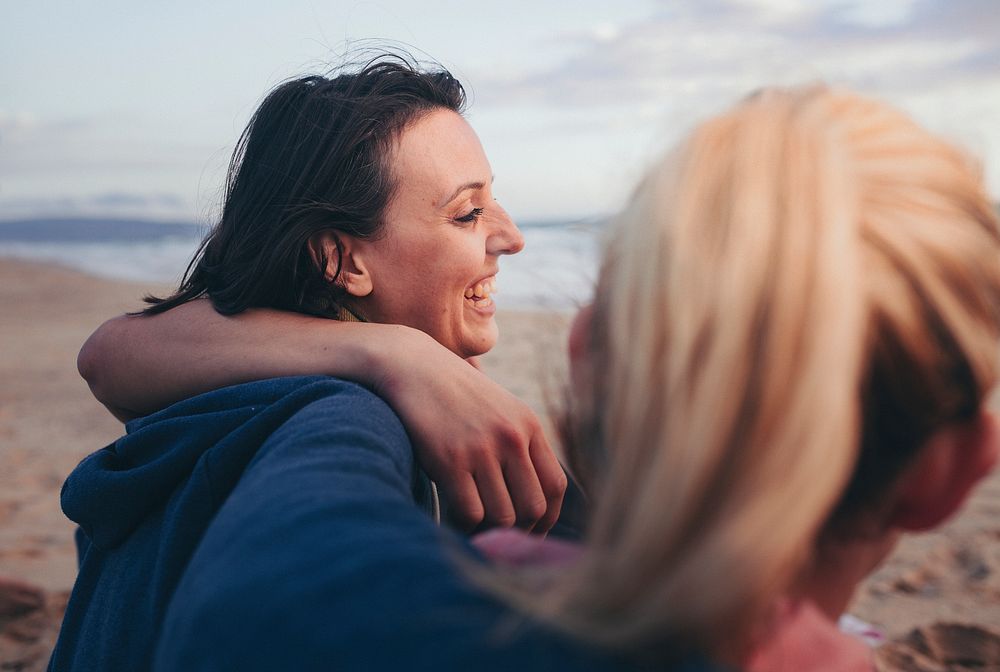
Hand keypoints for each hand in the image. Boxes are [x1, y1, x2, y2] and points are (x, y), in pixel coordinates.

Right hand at [372, 330, 567, 533]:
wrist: (412, 367)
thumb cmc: (453, 395)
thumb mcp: (499, 410)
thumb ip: (519, 446)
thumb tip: (532, 501)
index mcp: (528, 425)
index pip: (556, 486)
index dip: (547, 517)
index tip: (530, 529)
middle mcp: (511, 437)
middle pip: (533, 507)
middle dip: (518, 529)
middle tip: (498, 533)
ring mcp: (481, 448)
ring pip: (502, 515)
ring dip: (488, 528)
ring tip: (473, 522)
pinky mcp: (450, 460)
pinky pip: (470, 513)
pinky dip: (464, 524)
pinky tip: (453, 514)